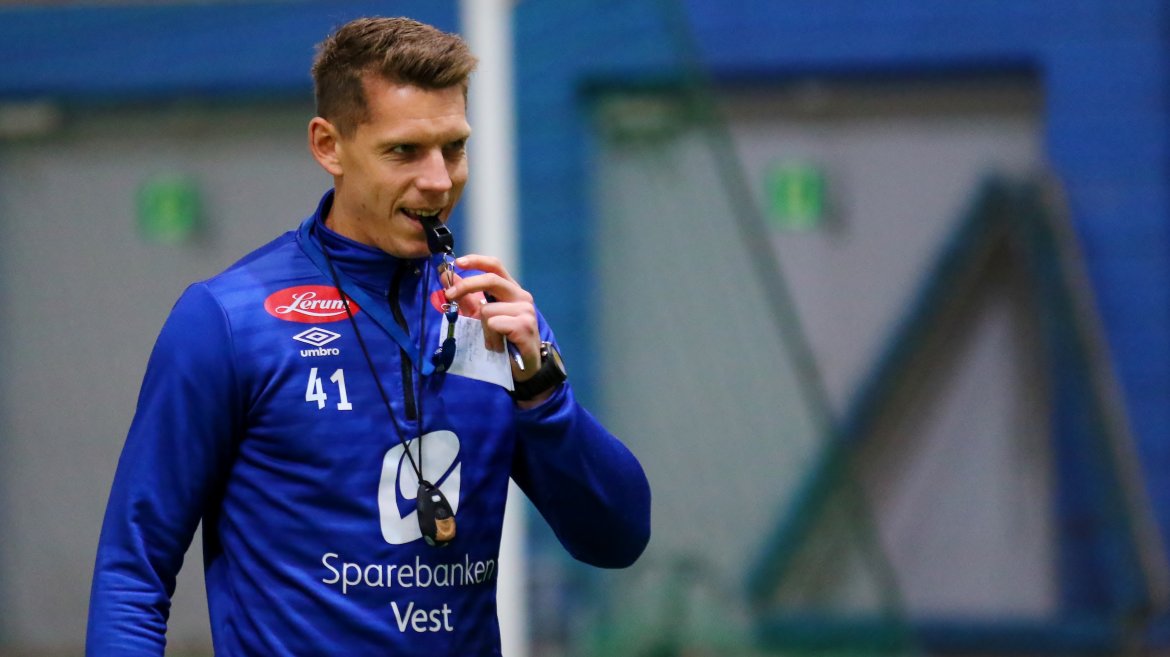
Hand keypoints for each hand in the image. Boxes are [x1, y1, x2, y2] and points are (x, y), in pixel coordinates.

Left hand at [442, 255, 543, 390]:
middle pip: (490, 280)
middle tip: (449, 296)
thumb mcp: (481, 317)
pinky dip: (491, 337)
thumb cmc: (503, 340)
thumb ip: (466, 297)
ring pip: (487, 309)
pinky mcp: (525, 326)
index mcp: (511, 290)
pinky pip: (495, 324)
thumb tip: (447, 277)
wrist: (524, 368)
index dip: (476, 260)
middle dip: (466, 286)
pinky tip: (499, 345)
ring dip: (482, 328)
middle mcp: (521, 296)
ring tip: (491, 340)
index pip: (495, 266)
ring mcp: (525, 310)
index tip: (458, 262)